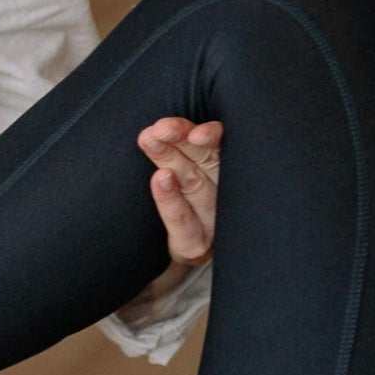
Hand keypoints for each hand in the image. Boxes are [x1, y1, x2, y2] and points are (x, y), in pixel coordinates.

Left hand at [138, 116, 221, 271]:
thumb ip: (184, 148)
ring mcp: (211, 218)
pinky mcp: (195, 242)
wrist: (194, 253)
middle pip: (203, 159)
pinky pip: (181, 219)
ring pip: (192, 183)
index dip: (208, 133)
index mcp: (221, 169)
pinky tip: (160, 178)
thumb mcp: (192, 173)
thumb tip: (160, 120)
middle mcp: (222, 191)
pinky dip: (169, 198)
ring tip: (151, 140)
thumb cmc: (194, 207)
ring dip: (170, 159)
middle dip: (181, 138)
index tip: (190, 126)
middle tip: (160, 127)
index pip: (217, 145)